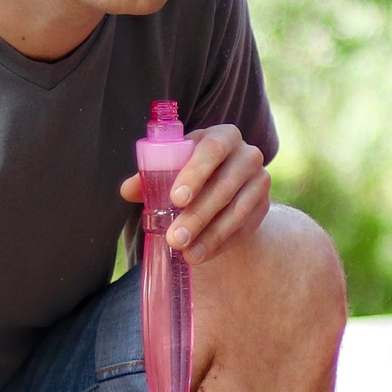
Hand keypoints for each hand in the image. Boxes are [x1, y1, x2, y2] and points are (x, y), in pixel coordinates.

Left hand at [115, 123, 267, 264]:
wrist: (222, 186)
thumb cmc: (190, 172)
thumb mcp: (171, 169)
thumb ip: (149, 178)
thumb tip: (127, 190)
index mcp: (223, 136)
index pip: (213, 149)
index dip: (195, 173)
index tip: (175, 199)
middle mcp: (247, 154)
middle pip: (225, 185)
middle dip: (198, 215)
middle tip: (174, 238)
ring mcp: (260, 180)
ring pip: (237, 210)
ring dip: (210, 235)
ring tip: (185, 252)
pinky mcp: (263, 206)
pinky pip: (244, 228)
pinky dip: (220, 244)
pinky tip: (200, 255)